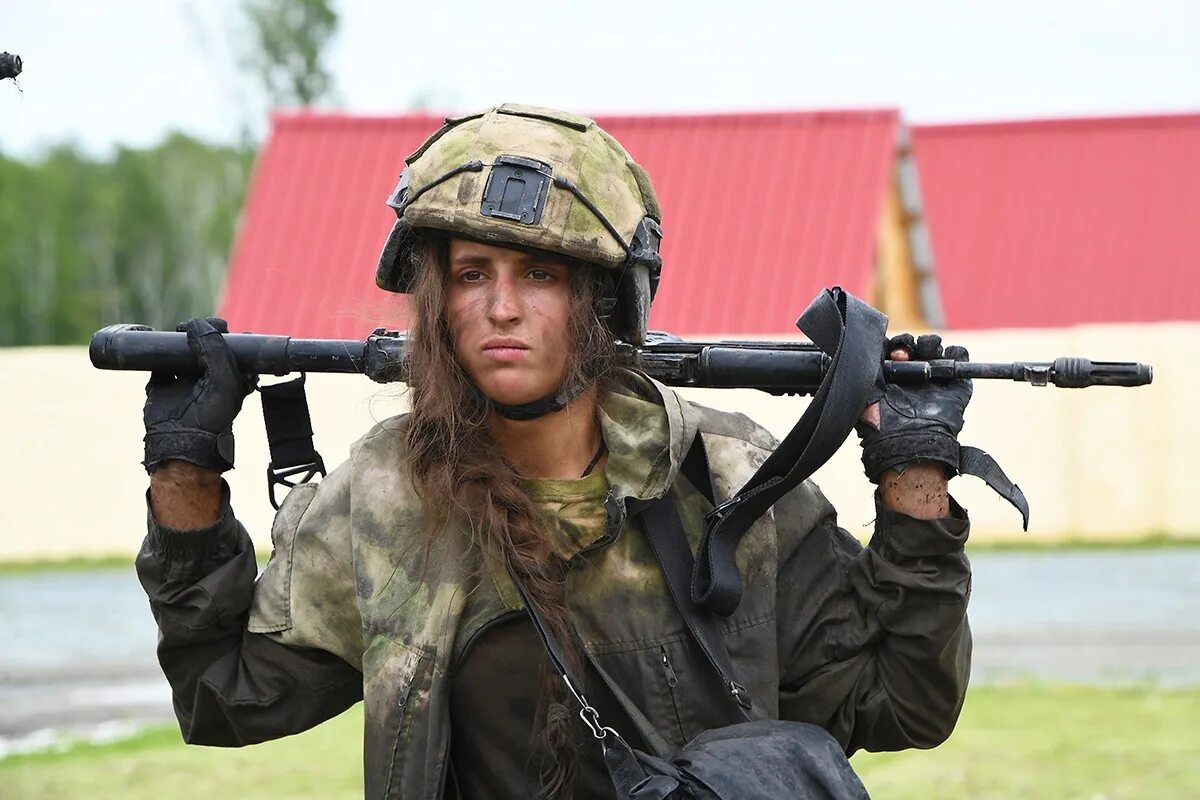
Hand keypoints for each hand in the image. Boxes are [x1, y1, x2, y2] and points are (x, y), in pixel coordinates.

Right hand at [142, 317, 255, 473]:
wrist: (182, 443)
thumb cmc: (212, 415)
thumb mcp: (223, 378)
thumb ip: (215, 348)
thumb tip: (195, 324)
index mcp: (231, 378)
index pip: (231, 349)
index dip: (226, 335)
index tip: (220, 326)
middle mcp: (208, 378)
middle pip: (205, 346)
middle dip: (202, 333)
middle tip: (195, 328)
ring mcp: (184, 381)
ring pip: (182, 352)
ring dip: (179, 341)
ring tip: (180, 333)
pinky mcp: (161, 386)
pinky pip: (158, 364)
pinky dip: (155, 353)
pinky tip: (156, 343)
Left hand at [855, 333, 971, 482]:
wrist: (908, 442)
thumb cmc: (881, 422)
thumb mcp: (865, 393)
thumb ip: (866, 370)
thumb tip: (868, 349)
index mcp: (891, 380)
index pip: (895, 352)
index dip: (894, 346)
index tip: (891, 352)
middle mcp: (913, 379)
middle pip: (916, 348)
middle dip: (911, 344)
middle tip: (904, 353)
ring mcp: (935, 382)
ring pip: (937, 351)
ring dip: (931, 344)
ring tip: (926, 350)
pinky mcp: (956, 387)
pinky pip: (960, 362)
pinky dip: (957, 354)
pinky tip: (946, 355)